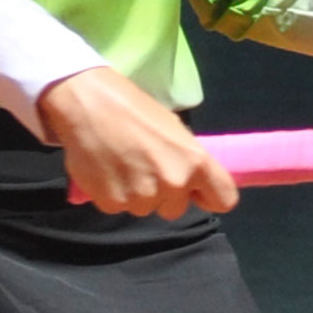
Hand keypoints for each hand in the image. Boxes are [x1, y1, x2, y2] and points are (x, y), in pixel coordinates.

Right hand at [39, 65, 235, 216]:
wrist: (88, 103)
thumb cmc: (134, 108)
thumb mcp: (174, 129)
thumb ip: (187, 160)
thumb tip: (190, 180)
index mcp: (195, 162)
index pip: (224, 200)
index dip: (208, 197)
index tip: (196, 192)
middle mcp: (173, 183)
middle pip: (177, 209)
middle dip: (163, 195)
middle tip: (145, 167)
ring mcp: (142, 196)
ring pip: (145, 209)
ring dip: (135, 194)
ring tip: (121, 164)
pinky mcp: (112, 203)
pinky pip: (118, 207)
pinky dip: (112, 194)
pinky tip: (105, 170)